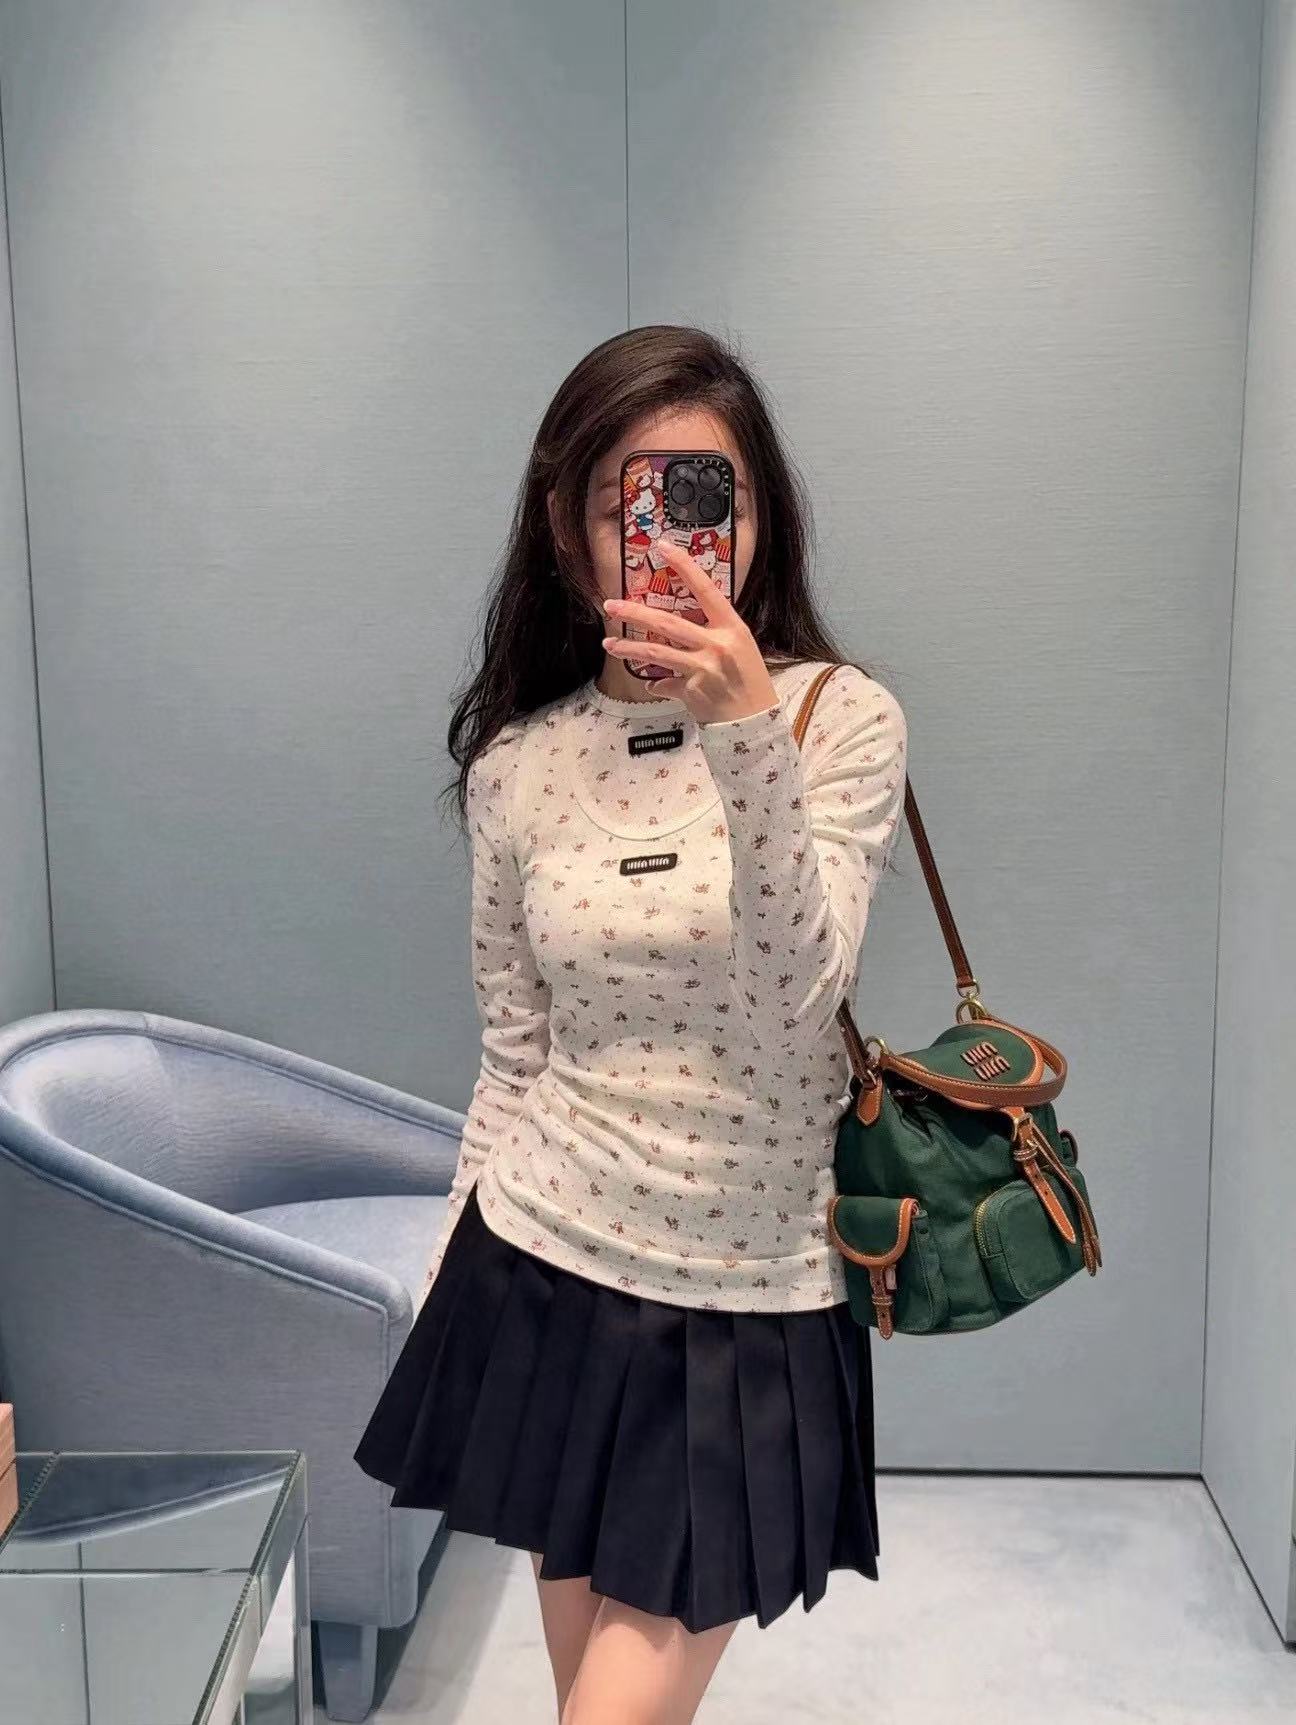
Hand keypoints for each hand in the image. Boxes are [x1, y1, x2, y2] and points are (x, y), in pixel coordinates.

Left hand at [601, 538, 779, 725]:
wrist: (755, 721)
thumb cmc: (750, 682)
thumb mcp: (740, 649)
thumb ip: (712, 635)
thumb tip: (681, 631)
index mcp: (732, 628)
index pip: (706, 590)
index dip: (684, 567)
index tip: (663, 548)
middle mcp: (717, 644)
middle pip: (668, 623)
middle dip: (636, 612)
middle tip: (611, 605)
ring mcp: (703, 668)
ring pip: (657, 652)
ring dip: (629, 647)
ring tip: (608, 643)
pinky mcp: (692, 690)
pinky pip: (665, 682)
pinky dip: (657, 683)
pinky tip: (650, 683)